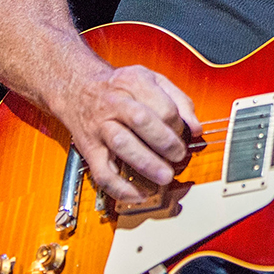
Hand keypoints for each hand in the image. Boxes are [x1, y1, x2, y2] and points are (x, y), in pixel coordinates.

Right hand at [50, 64, 202, 202]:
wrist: (77, 88)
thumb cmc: (121, 86)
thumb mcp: (153, 79)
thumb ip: (179, 100)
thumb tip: (196, 128)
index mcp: (134, 83)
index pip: (162, 106)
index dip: (178, 124)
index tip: (184, 134)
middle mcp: (115, 104)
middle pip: (141, 120)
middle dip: (165, 141)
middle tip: (179, 155)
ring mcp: (100, 127)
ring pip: (122, 144)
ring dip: (147, 163)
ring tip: (165, 176)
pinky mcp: (89, 149)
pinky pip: (102, 172)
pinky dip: (119, 188)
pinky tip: (138, 195)